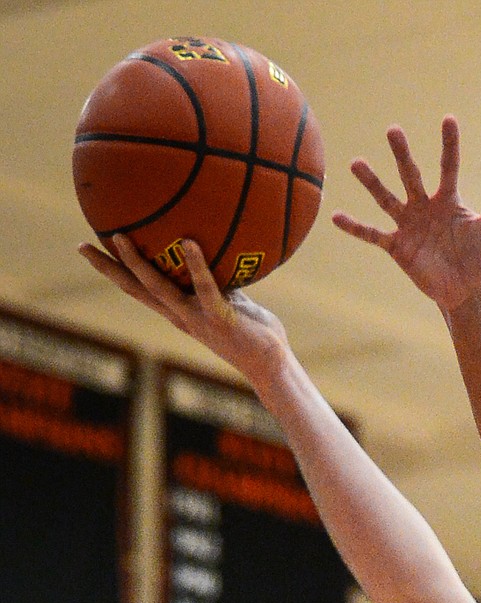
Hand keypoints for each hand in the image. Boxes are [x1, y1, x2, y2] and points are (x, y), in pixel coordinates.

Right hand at [79, 235, 288, 386]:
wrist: (272, 363)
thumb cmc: (254, 331)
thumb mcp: (229, 299)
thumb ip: (216, 279)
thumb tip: (211, 247)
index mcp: (179, 311)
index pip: (138, 289)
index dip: (114, 271)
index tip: (90, 250)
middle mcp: (181, 316)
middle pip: (135, 289)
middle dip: (108, 269)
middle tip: (83, 246)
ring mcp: (197, 318)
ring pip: (158, 289)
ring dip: (137, 264)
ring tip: (120, 237)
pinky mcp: (219, 318)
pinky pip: (205, 288)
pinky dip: (197, 265)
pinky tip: (189, 242)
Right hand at [333, 115, 480, 312]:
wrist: (467, 291)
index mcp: (448, 199)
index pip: (448, 165)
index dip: (449, 144)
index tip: (448, 119)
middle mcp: (425, 206)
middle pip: (412, 175)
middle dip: (402, 154)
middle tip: (393, 130)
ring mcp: (408, 225)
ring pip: (387, 199)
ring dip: (372, 182)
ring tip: (356, 163)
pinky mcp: (397, 247)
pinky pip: (373, 235)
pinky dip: (355, 227)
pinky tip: (336, 216)